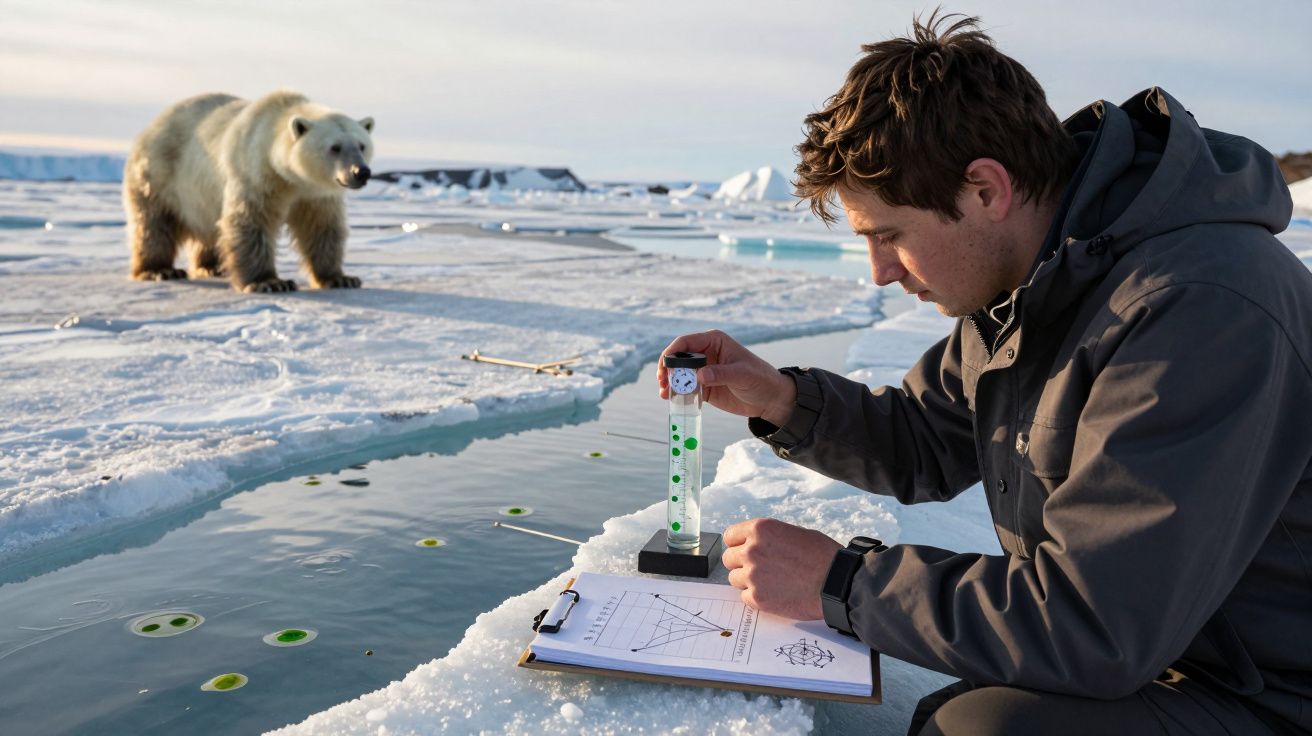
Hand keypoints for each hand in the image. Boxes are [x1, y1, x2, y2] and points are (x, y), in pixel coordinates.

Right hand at [657, 330, 795, 425]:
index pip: (686, 342)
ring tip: (664, 393)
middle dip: (667, 369)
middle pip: (678, 358)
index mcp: (714, 341)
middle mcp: (705, 353)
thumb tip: (699, 375)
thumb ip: (720, 374)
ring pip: (679, 374)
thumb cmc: (760, 379)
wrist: (770, 399)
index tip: (664, 366)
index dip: (672, 352)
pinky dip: (677, 393)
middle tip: (662, 382)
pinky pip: (686, 389)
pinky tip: (671, 399)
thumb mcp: (742, 375)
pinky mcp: (704, 387)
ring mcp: (703, 371)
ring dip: (669, 382)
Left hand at [720, 518, 841, 619]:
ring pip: (734, 579)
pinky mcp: (757, 598)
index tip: (744, 550)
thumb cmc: (822, 556)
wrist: (836, 583)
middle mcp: (751, 550)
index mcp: (761, 529)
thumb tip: (754, 543)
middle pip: (728, 559)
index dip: (738, 544)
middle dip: (741, 563)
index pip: (730, 536)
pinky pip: (745, 597)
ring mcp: (752, 575)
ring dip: (748, 581)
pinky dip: (756, 597)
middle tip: (759, 569)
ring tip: (770, 582)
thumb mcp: (794, 532)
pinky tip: (775, 593)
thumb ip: (769, 537)